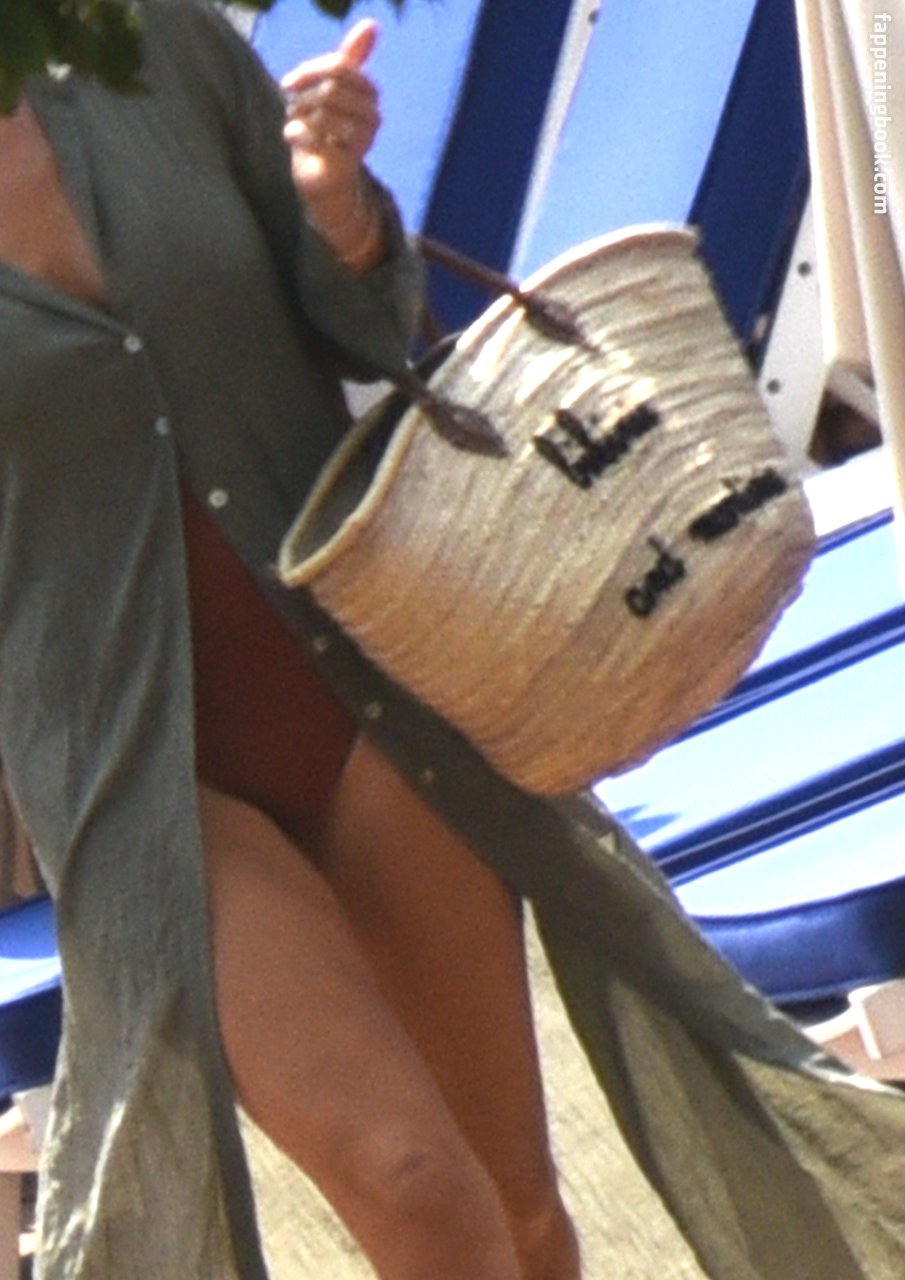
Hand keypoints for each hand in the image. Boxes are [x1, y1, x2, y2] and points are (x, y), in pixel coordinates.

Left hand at [281, 19, 380, 205]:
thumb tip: (372, 23)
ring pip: (323, 112)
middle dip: (303, 97)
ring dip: (299, 117)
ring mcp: (364, 140)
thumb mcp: (333, 88)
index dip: (309, 72)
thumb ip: (350, 58)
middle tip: (292, 109)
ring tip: (296, 125)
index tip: (288, 84)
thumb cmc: (325, 129)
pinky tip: (295, 141)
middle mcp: (373, 116)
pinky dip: (297, 136)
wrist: (323, 177)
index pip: (339, 68)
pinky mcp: (349, 162)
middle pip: (331, 89)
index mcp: (369, 93)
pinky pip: (317, 137)